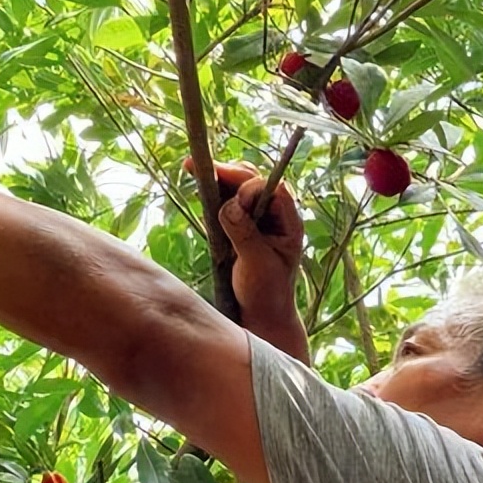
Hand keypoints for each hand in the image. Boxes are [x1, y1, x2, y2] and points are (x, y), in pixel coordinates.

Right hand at [185, 158, 304, 319]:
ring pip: (238, 186)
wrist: (262, 314)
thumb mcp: (258, 265)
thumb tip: (230, 205)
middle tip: (198, 167)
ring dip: (217, 177)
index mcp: (289, 222)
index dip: (250, 187)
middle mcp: (275, 214)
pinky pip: (226, 200)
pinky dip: (212, 191)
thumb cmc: (267, 293)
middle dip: (227, 172)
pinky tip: (198, 184)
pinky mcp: (240, 224)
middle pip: (253, 180)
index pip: (273, 188)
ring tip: (193, 168)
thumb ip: (245, 234)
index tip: (232, 200)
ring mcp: (257, 217)